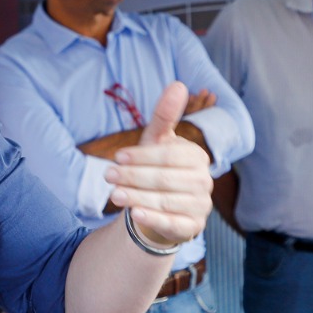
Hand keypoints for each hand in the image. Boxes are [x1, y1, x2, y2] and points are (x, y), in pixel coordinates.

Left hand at [105, 82, 212, 248]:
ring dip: (137, 198)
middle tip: (108, 176)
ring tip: (113, 196)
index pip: (170, 155)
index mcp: (197, 157)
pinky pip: (173, 224)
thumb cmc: (155, 170)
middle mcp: (204, 181)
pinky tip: (135, 215)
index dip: (142, 156)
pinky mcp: (193, 228)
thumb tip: (178, 84)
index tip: (117, 157)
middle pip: (166, 178)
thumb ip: (165, 115)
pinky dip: (153, 219)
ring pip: (166, 202)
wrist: (156, 209)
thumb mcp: (156, 142)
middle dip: (134, 177)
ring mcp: (201, 206)